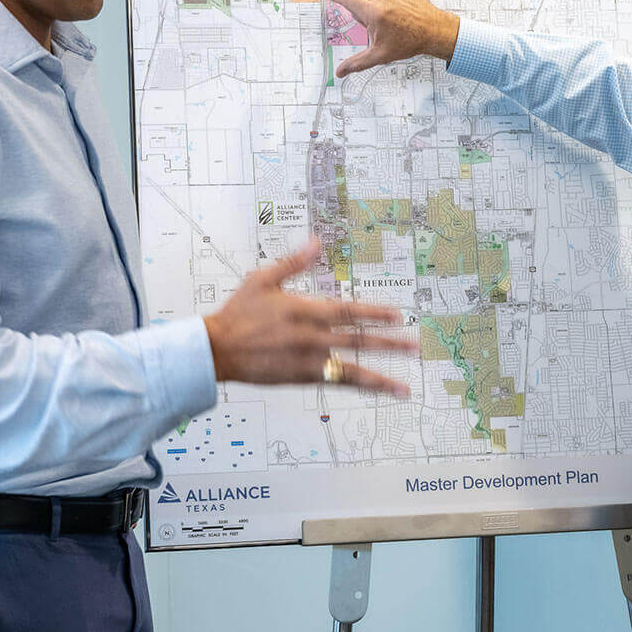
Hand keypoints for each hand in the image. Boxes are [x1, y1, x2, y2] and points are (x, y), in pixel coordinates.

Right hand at [203, 241, 416, 395]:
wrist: (216, 350)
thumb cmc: (238, 313)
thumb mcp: (263, 279)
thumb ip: (294, 263)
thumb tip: (317, 242)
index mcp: (305, 311)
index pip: (348, 311)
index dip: (375, 313)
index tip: (397, 315)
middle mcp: (311, 338)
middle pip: (358, 342)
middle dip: (389, 345)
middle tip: (415, 347)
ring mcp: (307, 362)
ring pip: (351, 371)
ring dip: (381, 378)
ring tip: (403, 387)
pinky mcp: (301, 379)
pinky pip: (335, 383)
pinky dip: (357, 386)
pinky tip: (374, 390)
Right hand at [313, 0, 460, 77]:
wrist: (433, 31)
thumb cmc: (409, 42)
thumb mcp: (380, 55)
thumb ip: (357, 63)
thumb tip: (340, 73)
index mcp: (373, 12)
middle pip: (360, 3)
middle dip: (365, 16)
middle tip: (383, 28)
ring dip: (374, 6)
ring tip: (391, 18)